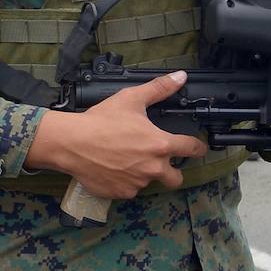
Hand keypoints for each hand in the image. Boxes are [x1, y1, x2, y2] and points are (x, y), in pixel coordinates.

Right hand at [26, 71, 207, 199]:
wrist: (72, 143)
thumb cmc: (102, 120)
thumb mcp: (131, 98)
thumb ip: (159, 88)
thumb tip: (181, 77)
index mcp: (160, 145)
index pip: (191, 149)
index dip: (198, 147)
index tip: (198, 148)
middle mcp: (153, 168)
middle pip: (176, 178)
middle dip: (174, 172)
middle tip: (161, 162)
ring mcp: (138, 183)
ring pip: (148, 181)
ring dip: (143, 173)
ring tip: (126, 159)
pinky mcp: (121, 193)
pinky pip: (129, 190)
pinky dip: (124, 181)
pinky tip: (112, 168)